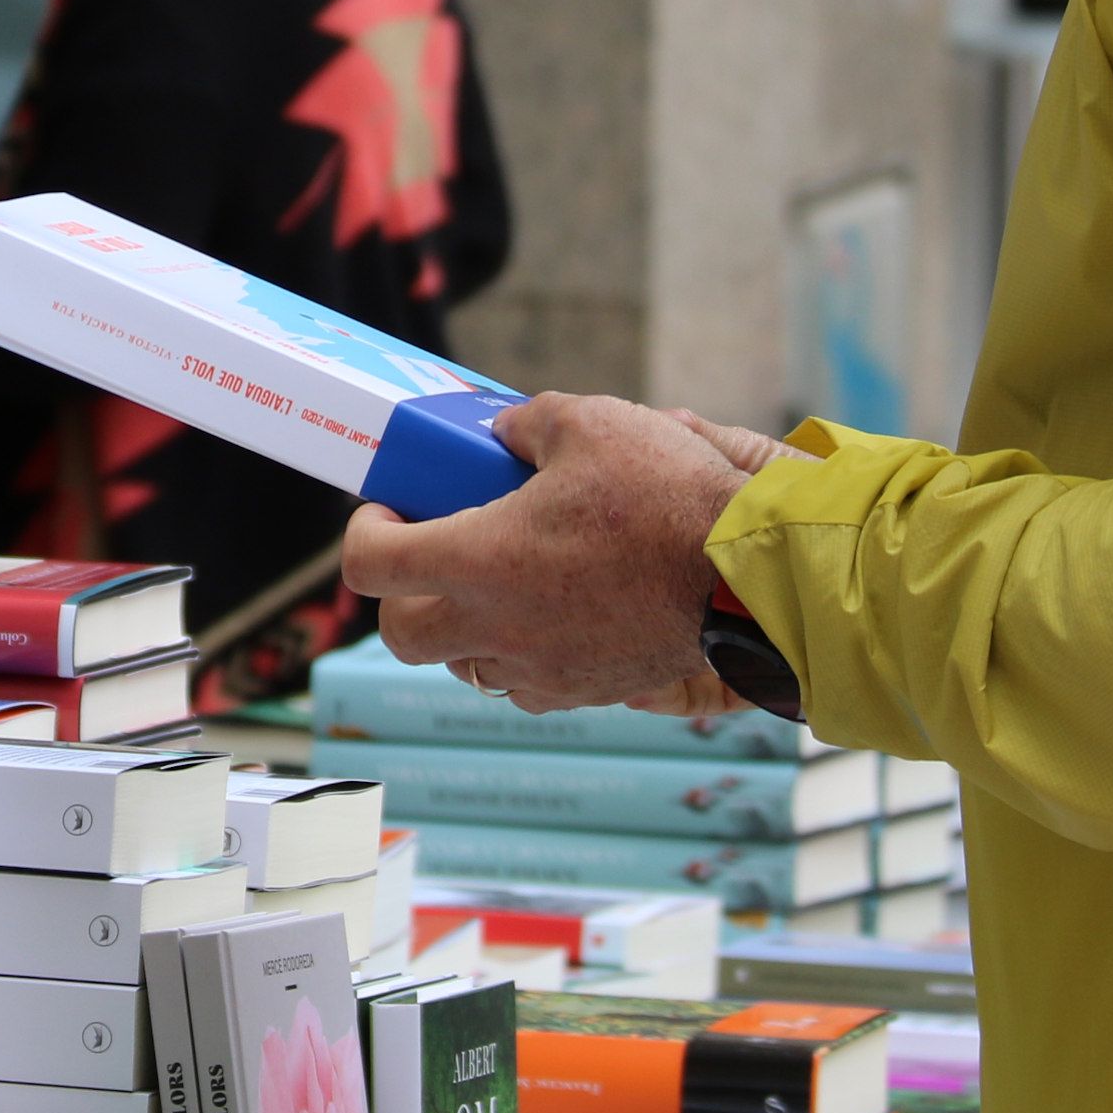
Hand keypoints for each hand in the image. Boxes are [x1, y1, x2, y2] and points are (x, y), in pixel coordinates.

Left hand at [340, 395, 800, 711]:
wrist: (748, 577)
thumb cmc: (667, 495)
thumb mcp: (588, 421)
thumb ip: (528, 424)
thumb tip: (505, 434)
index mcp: (478, 560)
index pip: (370, 565)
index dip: (363, 533)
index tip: (389, 511)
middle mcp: (496, 627)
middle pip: (401, 634)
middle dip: (402, 591)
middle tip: (430, 551)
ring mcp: (540, 668)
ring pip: (463, 665)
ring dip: (461, 626)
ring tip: (496, 579)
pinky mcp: (586, 691)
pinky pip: (525, 684)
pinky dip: (519, 653)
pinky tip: (551, 613)